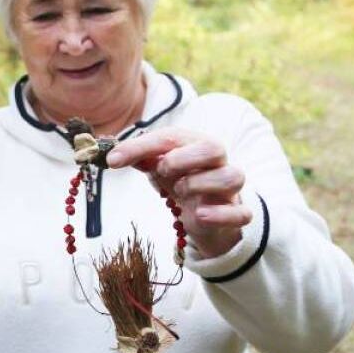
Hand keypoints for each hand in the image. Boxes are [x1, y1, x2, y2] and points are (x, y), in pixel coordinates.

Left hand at [106, 127, 250, 257]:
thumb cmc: (181, 182)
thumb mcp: (159, 168)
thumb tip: (111, 153)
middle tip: (162, 170)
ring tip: (181, 192)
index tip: (113, 159)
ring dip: (201, 183)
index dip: (141, 146)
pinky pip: (242, 213)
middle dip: (184, 157)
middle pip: (214, 147)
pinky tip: (200, 215)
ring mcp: (230, 190)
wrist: (206, 215)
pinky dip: (221, 214)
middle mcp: (217, 163)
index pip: (172, 137)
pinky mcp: (237, 214)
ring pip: (233, 176)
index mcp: (195, 145)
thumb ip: (139, 157)